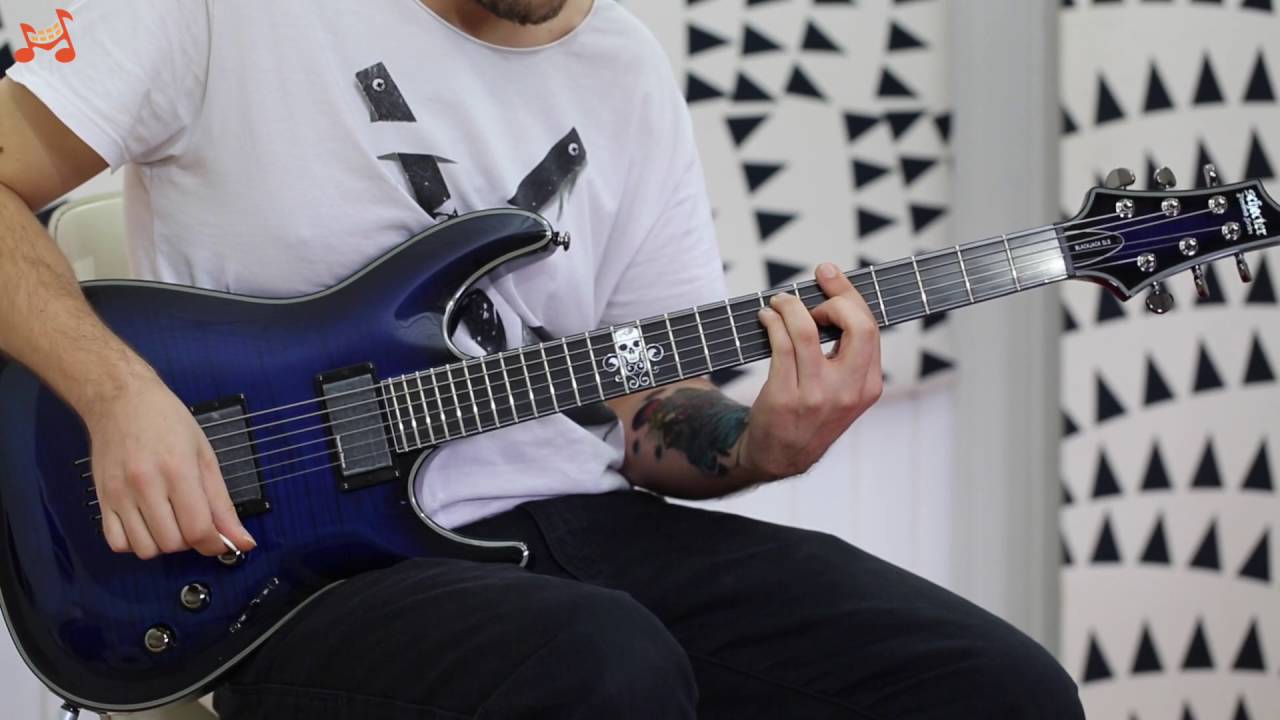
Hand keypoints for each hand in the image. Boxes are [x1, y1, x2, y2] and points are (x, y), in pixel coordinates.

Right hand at [84, 366, 254, 559]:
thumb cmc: (168, 422)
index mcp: (178, 470)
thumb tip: (242, 541)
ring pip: (145, 549)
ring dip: (163, 543)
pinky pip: (117, 543)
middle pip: (172, 543)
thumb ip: (222, 503)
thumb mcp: (205, 456)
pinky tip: (146, 524)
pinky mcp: (101, 498)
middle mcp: (145, 485)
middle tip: (193, 520)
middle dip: (190, 540)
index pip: (197, 529)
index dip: (214, 544)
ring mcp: (119, 494)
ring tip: (170, 521)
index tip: (221, 541)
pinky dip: (135, 542)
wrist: (121, 400)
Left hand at [739, 262, 882, 480]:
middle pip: (856, 326)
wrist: (781, 456)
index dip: (849, 296)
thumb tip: (836, 297)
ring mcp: (816, 395)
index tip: (830, 277)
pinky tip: (766, 318)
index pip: (870, 328)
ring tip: (778, 302)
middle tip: (812, 293)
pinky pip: (780, 345)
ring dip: (790, 306)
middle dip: (834, 297)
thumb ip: (848, 353)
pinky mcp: (785, 397)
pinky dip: (772, 322)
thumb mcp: (844, 391)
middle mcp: (848, 391)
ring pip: (807, 331)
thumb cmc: (811, 413)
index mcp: (869, 386)